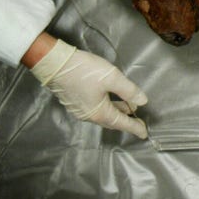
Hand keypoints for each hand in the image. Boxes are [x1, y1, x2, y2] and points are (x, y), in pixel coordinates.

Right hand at [30, 38, 149, 138]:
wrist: (54, 64)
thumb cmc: (84, 71)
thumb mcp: (111, 77)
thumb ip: (128, 90)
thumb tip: (143, 102)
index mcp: (99, 113)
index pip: (121, 123)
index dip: (134, 128)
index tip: (144, 134)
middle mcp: (88, 116)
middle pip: (111, 121)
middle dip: (126, 121)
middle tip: (138, 122)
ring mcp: (79, 110)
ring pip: (102, 114)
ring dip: (116, 112)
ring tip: (129, 108)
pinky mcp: (73, 102)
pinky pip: (95, 109)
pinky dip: (107, 107)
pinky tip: (111, 99)